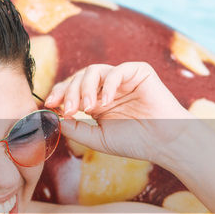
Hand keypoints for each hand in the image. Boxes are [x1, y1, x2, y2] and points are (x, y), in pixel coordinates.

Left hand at [43, 61, 190, 163]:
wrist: (165, 143)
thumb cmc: (135, 142)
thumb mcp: (98, 138)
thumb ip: (75, 129)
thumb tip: (53, 118)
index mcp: (97, 101)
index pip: (72, 89)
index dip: (59, 94)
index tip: (49, 105)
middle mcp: (108, 87)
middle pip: (79, 78)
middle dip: (70, 93)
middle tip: (69, 110)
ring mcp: (123, 78)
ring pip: (94, 71)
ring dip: (85, 88)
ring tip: (87, 107)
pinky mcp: (139, 72)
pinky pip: (118, 70)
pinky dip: (108, 85)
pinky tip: (106, 102)